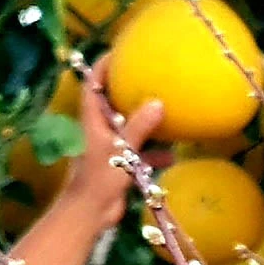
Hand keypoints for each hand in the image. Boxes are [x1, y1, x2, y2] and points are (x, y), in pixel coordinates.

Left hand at [58, 65, 168, 226]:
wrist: (90, 213)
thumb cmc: (98, 179)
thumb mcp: (121, 150)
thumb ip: (139, 128)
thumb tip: (158, 103)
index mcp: (92, 120)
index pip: (93, 85)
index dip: (102, 66)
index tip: (117, 51)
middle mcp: (100, 130)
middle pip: (113, 102)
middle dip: (128, 89)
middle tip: (149, 75)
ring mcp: (111, 147)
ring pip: (130, 127)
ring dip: (147, 122)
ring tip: (168, 111)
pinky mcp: (121, 165)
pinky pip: (141, 152)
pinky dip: (154, 152)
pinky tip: (173, 155)